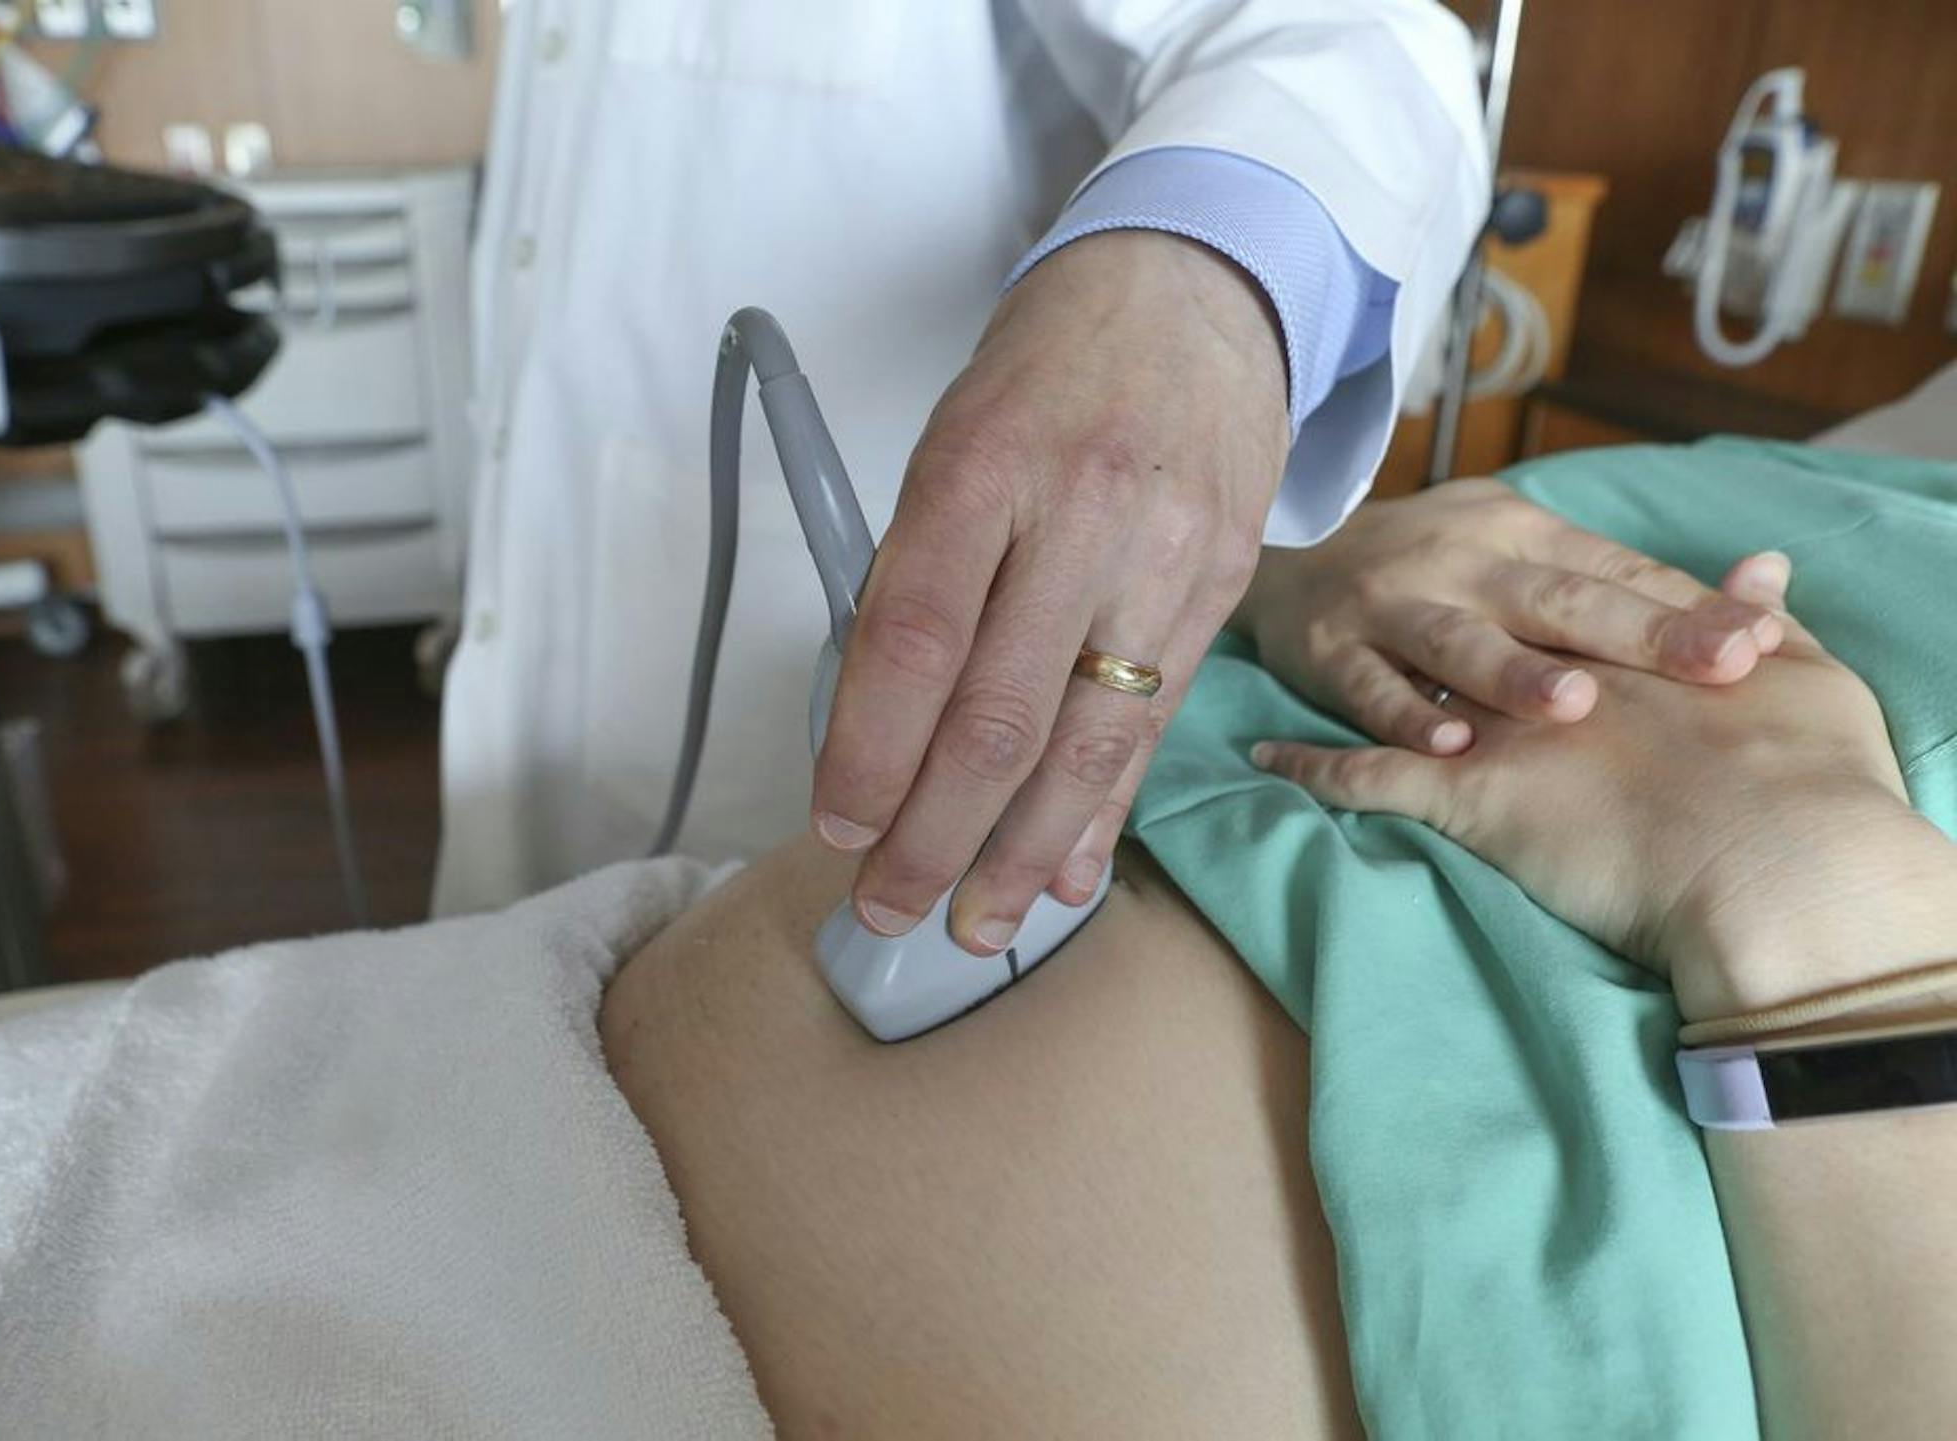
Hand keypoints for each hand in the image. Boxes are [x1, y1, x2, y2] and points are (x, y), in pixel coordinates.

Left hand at [812, 230, 1289, 953]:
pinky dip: (1104, 813)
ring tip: (975, 927)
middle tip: (887, 909)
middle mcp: (1083, 516)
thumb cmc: (1047, 371)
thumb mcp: (954, 440)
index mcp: (985, 466)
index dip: (869, 751)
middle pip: (998, 717)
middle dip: (934, 836)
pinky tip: (1068, 876)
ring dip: (1022, 855)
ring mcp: (1167, 558)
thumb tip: (880, 728)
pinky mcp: (1224, 589)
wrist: (1199, 287)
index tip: (837, 827)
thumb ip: (920, 574)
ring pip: (1086, 744)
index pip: (912, 640)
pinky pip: (1153, 727)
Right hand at [1235, 478, 1785, 753]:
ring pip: (1459, 641)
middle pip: (1555, 600)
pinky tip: (1451, 746)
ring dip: (1515, 675)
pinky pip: (1371, 689)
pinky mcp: (1331, 651)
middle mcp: (1461, 561)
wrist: (1288, 556)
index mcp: (1518, 532)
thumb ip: (1621, 577)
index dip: (1685, 606)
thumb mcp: (1519, 546)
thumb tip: (1766, 589)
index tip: (1760, 642)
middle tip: (1714, 669)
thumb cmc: (1433, 564)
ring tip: (1577, 706)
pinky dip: (1407, 718)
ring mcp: (1391, 605)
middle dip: (1638, 634)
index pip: (1613, 570)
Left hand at [1252, 552, 1956, 1022]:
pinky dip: (1314, 769)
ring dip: (1354, 674)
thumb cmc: (1800, 780)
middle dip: (1426, 606)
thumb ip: (1753, 623)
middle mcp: (1542, 669)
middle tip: (1389, 592)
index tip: (1492, 568)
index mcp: (1614, 641)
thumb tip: (1764, 577)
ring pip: (1403, 690)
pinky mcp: (1462, 795)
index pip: (1561, 596)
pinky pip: (1365, 780)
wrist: (1772, 860)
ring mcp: (1496, 731)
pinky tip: (1264, 758)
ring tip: (1307, 654)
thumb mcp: (1795, 688)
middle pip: (1472, 627)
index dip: (1517, 586)